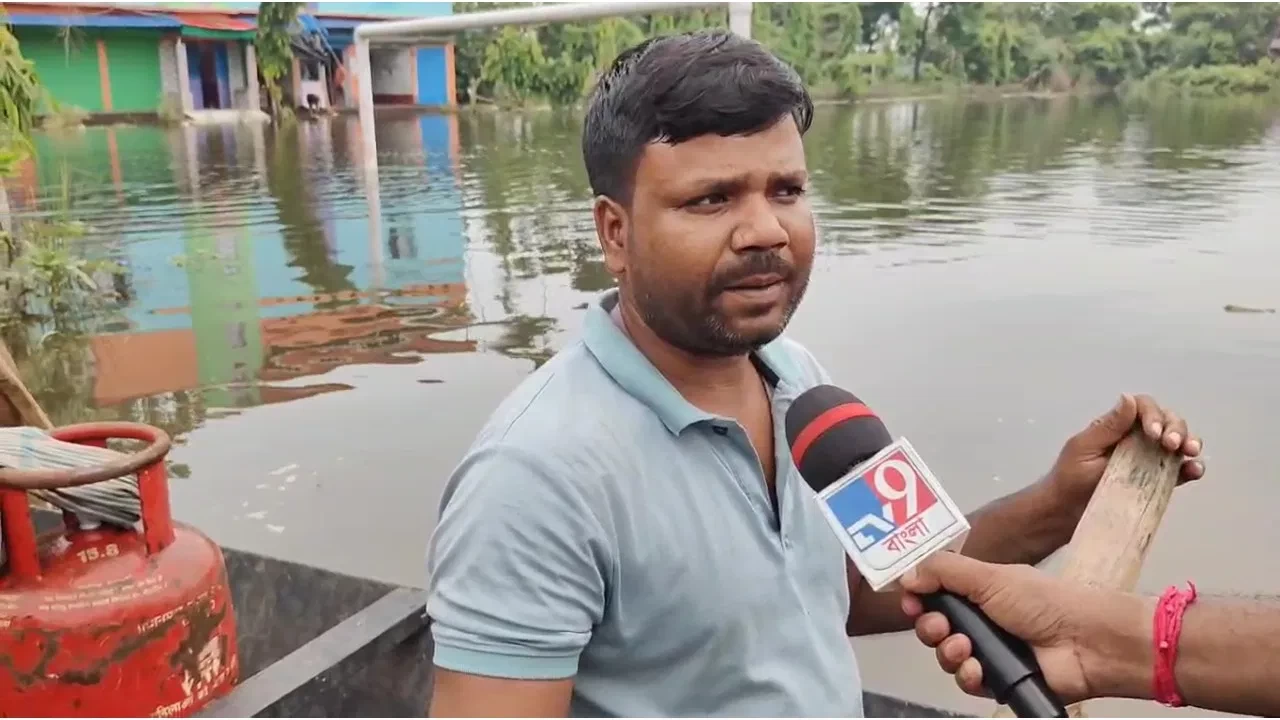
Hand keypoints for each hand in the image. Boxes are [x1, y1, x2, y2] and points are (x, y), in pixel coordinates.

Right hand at [899, 552, 1148, 704]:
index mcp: (979, 591)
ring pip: (947, 657)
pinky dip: (968, 677)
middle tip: (942, 627)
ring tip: (966, 648)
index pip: (936, 595)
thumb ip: (945, 572)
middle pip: (935, 628)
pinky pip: (967, 683)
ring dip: (948, 653)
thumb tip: (907, 576)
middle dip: (930, 628)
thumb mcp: (991, 577)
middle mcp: (981, 621)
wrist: (1086, 643)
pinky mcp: (998, 680)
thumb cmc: (1047, 603)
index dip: (919, 599)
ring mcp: (989, 652)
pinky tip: (978, 670)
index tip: (910, 602)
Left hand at [1049, 393, 1204, 506]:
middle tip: (1171, 444)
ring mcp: (1149, 459)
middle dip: (1175, 428)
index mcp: (1118, 426)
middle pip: (1167, 421)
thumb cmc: (1069, 478)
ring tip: (1189, 451)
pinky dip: (1191, 468)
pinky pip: (1179, 470)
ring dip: (1189, 442)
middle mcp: (1137, 438)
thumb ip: (1107, 426)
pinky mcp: (1157, 481)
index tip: (1153, 432)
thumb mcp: (1084, 448)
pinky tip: (1194, 470)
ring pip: (1178, 441)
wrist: (1067, 513)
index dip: (1153, 414)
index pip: (1143, 408)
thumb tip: (1128, 398)